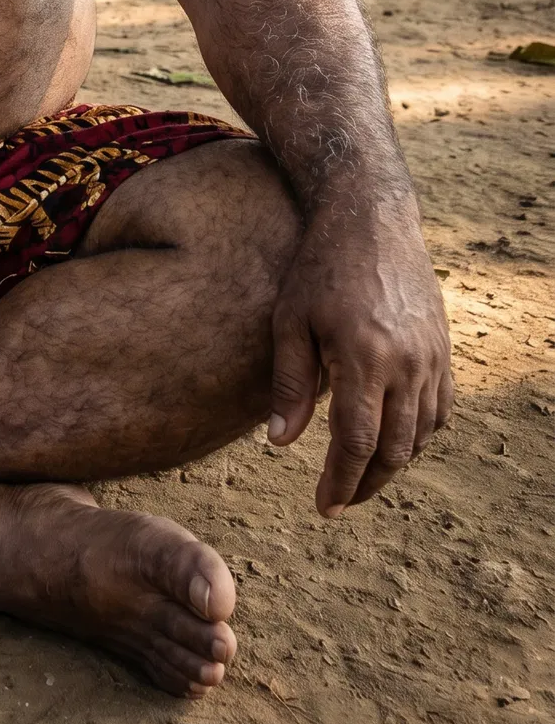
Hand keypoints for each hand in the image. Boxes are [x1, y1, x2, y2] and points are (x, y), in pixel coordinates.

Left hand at [265, 201, 451, 516]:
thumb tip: (281, 445)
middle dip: (366, 482)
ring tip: (361, 474)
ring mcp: (431, 356)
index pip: (356, 442)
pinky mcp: (443, 347)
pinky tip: (396, 440)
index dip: (341, 482)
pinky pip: (440, 408)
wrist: (371, 216)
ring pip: (421, 433)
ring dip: (393, 462)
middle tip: (340, 501)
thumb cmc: (318, 265)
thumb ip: (289, 384)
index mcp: (363, 358)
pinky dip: (421, 434)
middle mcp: (406, 363)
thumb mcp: (289, 319)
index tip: (324, 507)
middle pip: (395, 448)